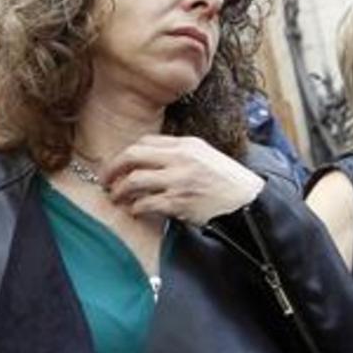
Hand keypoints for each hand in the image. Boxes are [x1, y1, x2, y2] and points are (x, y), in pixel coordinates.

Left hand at [99, 135, 264, 224]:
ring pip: (134, 181)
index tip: (118, 164)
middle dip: (113, 168)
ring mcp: (178, 181)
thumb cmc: (225, 180)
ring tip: (116, 197)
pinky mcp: (179, 203)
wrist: (248, 201)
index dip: (126, 154)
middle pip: (133, 155)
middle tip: (104, 179)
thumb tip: (148, 158)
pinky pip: (146, 203)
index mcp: (186, 145)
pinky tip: (135, 210)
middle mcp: (180, 159)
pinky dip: (135, 207)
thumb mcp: (204, 155)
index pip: (145, 142)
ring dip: (119, 190)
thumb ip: (178, 153)